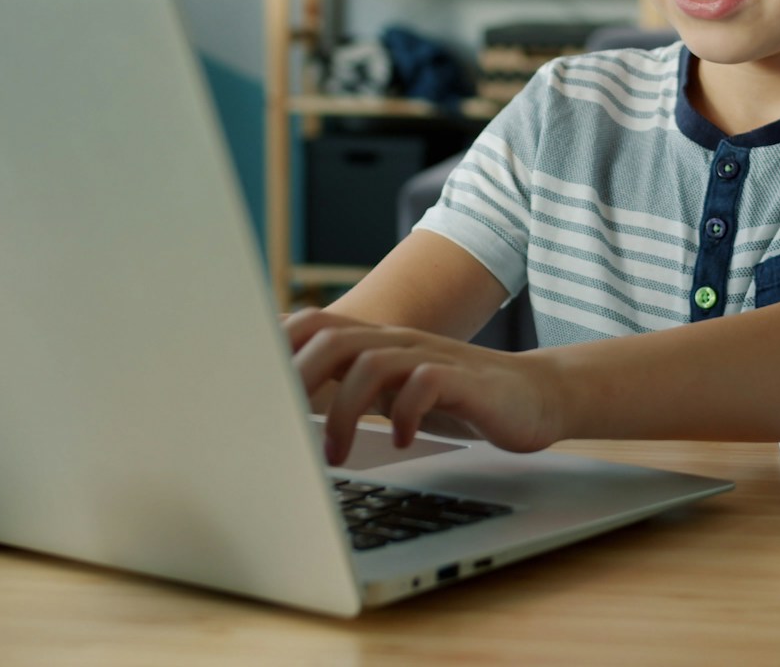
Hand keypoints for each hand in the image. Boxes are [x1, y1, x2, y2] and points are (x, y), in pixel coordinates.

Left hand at [283, 308, 567, 465]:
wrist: (533, 396)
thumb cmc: (456, 398)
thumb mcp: (395, 388)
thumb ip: (349, 385)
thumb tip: (287, 404)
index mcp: (376, 342)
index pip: (312, 323)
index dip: (274, 345)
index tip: (246, 385)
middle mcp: (398, 342)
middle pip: (331, 337)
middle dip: (297, 379)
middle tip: (280, 427)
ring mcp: (431, 357)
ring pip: (371, 361)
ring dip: (345, 411)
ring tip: (337, 455)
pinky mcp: (465, 381)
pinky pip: (426, 384)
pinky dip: (406, 413)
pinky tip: (403, 440)